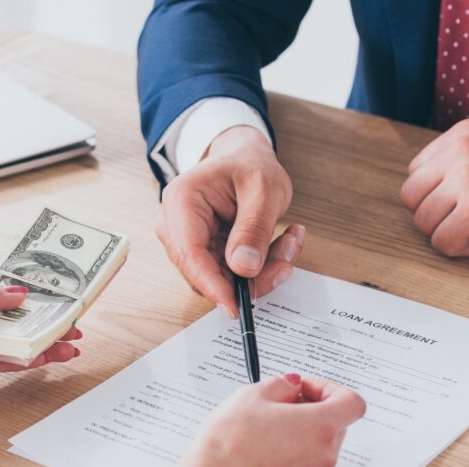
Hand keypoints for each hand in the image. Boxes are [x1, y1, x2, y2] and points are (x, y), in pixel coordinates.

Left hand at [0, 267, 79, 412]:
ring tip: (68, 343)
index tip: (45, 288)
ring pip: (8, 340)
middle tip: (67, 321)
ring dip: (37, 342)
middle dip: (37, 318)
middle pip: (5, 315)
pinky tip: (44, 357)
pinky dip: (22, 360)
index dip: (16, 284)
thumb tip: (18, 295)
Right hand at [143, 374, 365, 466]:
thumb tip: (291, 387)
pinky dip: (290, 459)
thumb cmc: (231, 441)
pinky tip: (263, 452)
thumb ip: (283, 385)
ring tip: (267, 430)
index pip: (352, 403)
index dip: (331, 390)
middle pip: (336, 427)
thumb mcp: (254, 394)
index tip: (307, 389)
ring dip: (301, 437)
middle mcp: (323, 456)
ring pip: (318, 450)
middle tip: (283, 405)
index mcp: (321, 426)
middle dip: (314, 411)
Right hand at [157, 125, 305, 316]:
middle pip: (206, 272)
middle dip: (251, 275)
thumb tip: (244, 267)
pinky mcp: (208, 254)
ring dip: (263, 270)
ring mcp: (191, 242)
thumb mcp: (263, 189)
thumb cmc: (249, 165)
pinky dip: (262, 266)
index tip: (235, 306)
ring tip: (290, 242)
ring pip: (223, 279)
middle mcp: (177, 226)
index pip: (190, 254)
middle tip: (287, 260)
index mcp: (182, 201)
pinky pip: (233, 274)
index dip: (212, 285)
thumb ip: (254, 228)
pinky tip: (282, 243)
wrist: (244, 158)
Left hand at [399, 119, 468, 256]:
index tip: (467, 197)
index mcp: (462, 134)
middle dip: (436, 215)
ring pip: (423, 223)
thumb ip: (454, 162)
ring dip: (451, 232)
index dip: (436, 195)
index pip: (414, 174)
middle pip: (411, 198)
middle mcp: (461, 152)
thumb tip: (417, 191)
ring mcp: (467, 181)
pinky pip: (442, 243)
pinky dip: (464, 249)